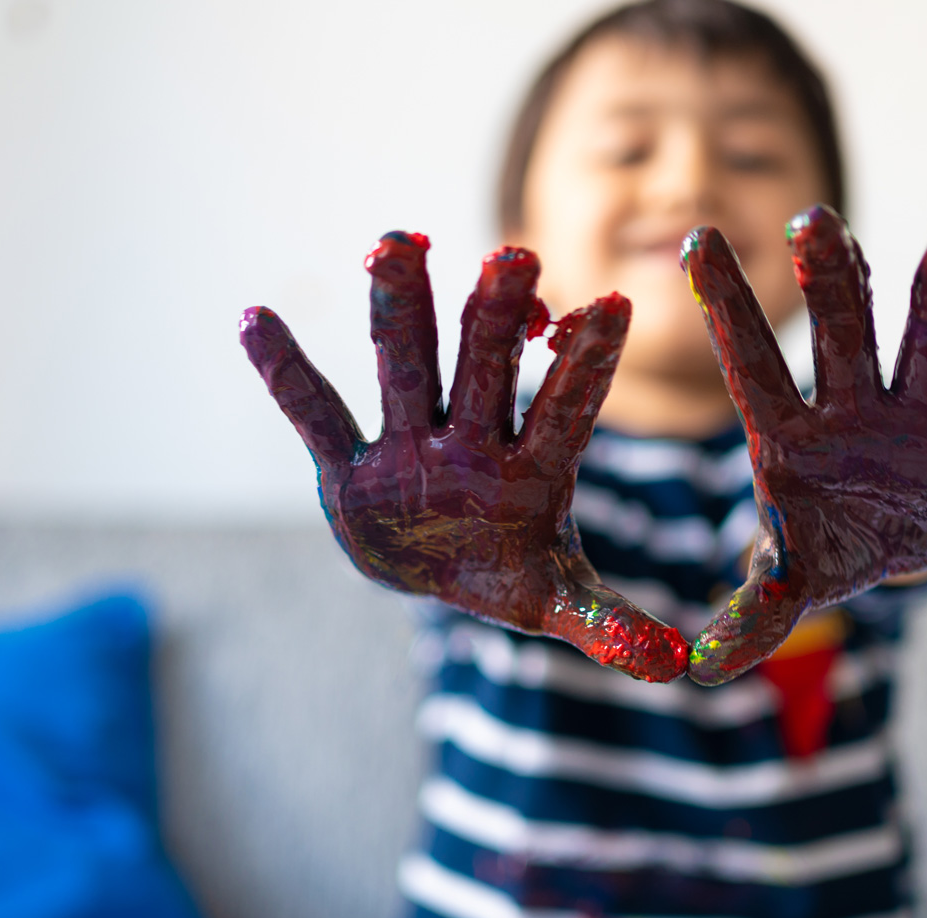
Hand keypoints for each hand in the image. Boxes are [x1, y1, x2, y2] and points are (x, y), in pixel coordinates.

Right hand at [240, 232, 688, 682]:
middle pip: (486, 368)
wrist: (435, 572)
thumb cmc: (508, 574)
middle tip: (516, 255)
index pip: (566, 411)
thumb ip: (607, 623)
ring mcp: (410, 443)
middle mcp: (473, 439)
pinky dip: (285, 374)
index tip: (612, 308)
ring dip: (400, 309)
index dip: (585, 367)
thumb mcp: (555, 602)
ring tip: (395, 243)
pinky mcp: (350, 465)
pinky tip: (254, 319)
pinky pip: (316, 415)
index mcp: (531, 468)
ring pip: (405, 366)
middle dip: (496, 316)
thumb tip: (672, 665)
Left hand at [680, 206, 926, 684]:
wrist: (900, 545)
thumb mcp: (794, 579)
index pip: (754, 365)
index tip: (696, 241)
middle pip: (843, 338)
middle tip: (815, 222)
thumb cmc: (830, 545)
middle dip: (831, 286)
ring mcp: (921, 420)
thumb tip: (703, 670)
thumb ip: (758, 611)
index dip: (728, 310)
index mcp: (794, 435)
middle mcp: (855, 409)